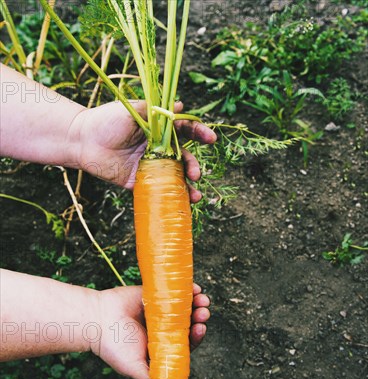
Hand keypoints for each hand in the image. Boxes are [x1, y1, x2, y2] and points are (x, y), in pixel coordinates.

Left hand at [73, 101, 216, 202]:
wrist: (83, 140)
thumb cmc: (107, 120)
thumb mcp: (134, 110)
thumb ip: (157, 111)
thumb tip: (180, 105)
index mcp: (159, 131)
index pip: (185, 132)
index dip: (200, 134)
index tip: (211, 139)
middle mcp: (158, 150)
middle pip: (184, 159)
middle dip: (193, 166)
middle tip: (195, 174)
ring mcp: (150, 168)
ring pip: (175, 178)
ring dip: (188, 187)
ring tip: (195, 194)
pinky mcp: (138, 183)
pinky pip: (158, 191)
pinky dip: (170, 197)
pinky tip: (179, 201)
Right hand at [92, 283, 209, 378]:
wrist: (96, 321)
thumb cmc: (113, 347)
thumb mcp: (133, 368)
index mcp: (162, 346)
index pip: (186, 342)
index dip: (196, 336)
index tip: (200, 328)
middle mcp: (164, 328)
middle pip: (189, 323)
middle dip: (199, 318)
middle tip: (203, 312)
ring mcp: (160, 310)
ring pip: (185, 306)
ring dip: (197, 303)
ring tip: (201, 299)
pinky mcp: (154, 295)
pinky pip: (172, 291)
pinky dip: (185, 289)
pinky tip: (193, 288)